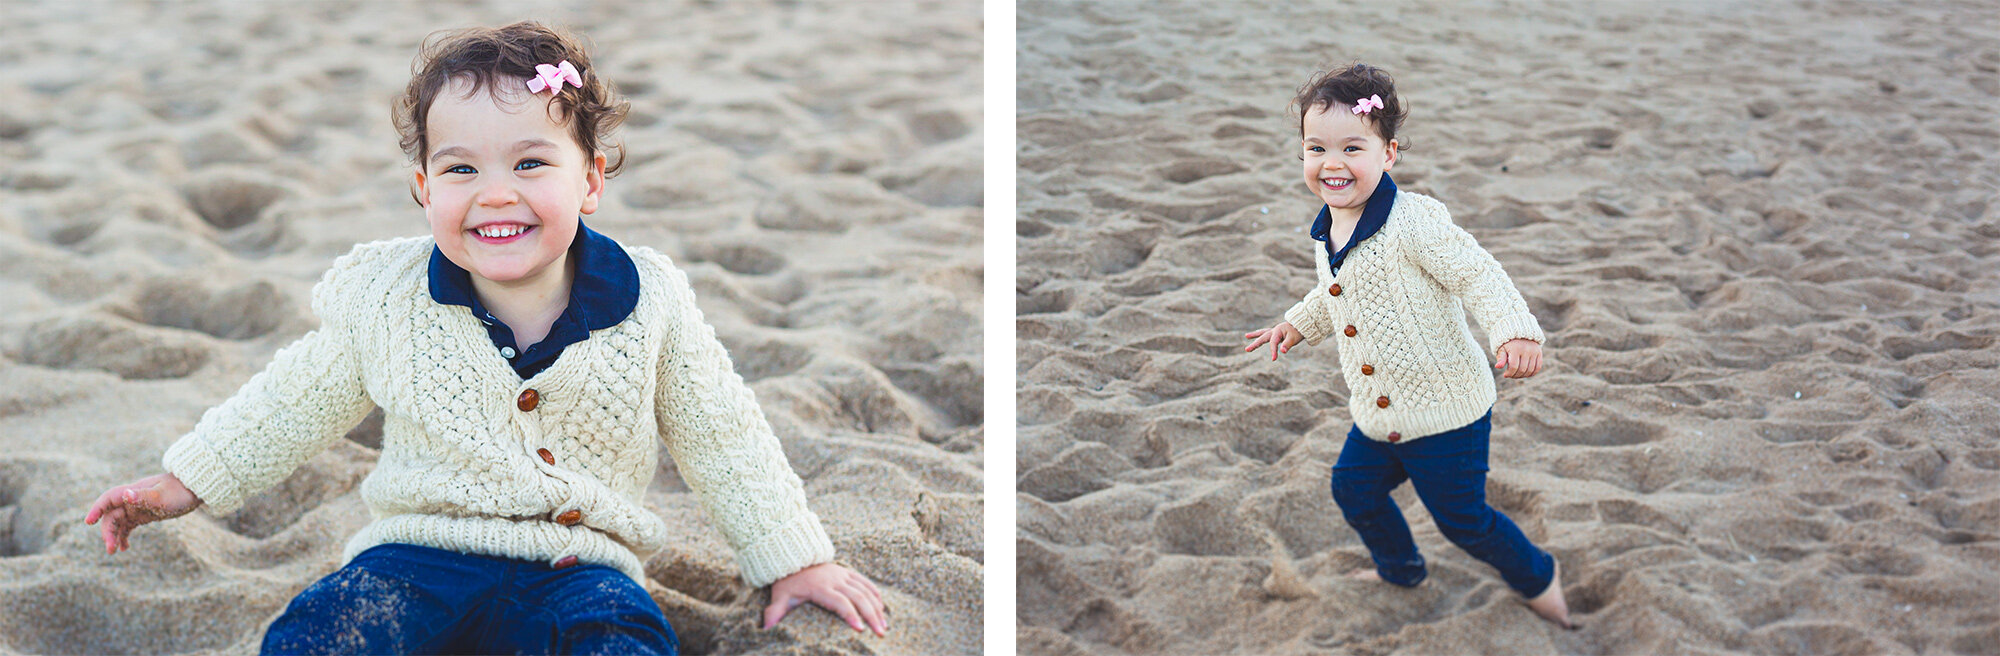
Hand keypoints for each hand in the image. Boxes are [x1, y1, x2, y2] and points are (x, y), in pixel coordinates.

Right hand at [82, 472, 201, 553]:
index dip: (97, 509)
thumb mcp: (163, 497)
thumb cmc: (180, 491)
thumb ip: (145, 497)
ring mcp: (137, 507)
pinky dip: (124, 536)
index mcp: (133, 491)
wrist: (195, 488)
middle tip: (110, 549)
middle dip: (108, 531)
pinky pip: (128, 526)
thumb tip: (126, 494)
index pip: (108, 499)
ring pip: (119, 522)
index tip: (88, 522)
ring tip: (114, 551)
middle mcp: (132, 499)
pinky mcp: (144, 515)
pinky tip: (125, 548)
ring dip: (114, 535)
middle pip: (112, 515)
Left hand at [763, 562, 887, 636]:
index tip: (860, 629)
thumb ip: (775, 611)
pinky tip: (882, 608)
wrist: (794, 556)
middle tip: (880, 633)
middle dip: (871, 616)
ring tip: (884, 626)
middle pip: (858, 597)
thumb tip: (766, 627)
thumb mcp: (780, 595)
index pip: (840, 602)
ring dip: (877, 608)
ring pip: (865, 590)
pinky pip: (865, 582)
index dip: (850, 615)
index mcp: (820, 588)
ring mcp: (843, 575)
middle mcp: (835, 580)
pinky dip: (875, 594)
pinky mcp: (847, 572)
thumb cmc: (788, 581)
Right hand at [1244, 321, 1303, 360]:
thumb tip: (1282, 351)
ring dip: (1254, 335)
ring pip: (1262, 333)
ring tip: (1246, 336)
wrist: (1302, 324)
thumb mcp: (1294, 339)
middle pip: (1262, 337)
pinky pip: (1266, 333)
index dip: (1273, 351)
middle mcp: (1274, 330)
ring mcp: (1274, 331)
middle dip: (1255, 344)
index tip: (1273, 359)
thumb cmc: (1298, 332)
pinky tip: (1257, 336)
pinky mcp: (1276, 333)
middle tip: (1246, 349)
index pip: (1273, 343)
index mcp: (1278, 331)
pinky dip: (1260, 334)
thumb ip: (1287, 344)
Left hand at [1495, 339, 1542, 378]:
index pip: (1513, 366)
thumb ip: (1501, 358)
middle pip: (1522, 369)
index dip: (1509, 373)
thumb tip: (1497, 367)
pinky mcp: (1539, 353)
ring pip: (1530, 370)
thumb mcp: (1502, 349)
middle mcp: (1526, 350)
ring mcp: (1534, 351)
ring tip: (1517, 375)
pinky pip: (1538, 367)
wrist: (1520, 333)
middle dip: (1515, 375)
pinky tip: (1525, 374)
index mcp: (1515, 349)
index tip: (1505, 375)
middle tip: (1511, 375)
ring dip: (1523, 376)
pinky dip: (1532, 373)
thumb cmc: (1508, 344)